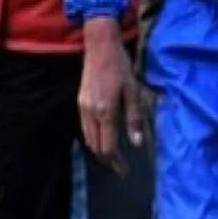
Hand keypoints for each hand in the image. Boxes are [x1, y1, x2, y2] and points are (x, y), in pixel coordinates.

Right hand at [79, 17, 144, 174]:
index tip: (125, 171)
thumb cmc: (120, 68)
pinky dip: (93, 138)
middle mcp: (90, 112)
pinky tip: (103, 138)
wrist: (99, 48)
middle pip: (95, 146)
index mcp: (105, 111)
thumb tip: (137, 144)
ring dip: (99, 150)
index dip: (116, 162)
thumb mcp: (133, 92)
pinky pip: (85, 128)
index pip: (108, 146)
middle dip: (107, 160)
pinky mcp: (80, 102)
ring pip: (87, 138)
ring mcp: (82, 107)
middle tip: (120, 168)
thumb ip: (134, 119)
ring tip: (112, 157)